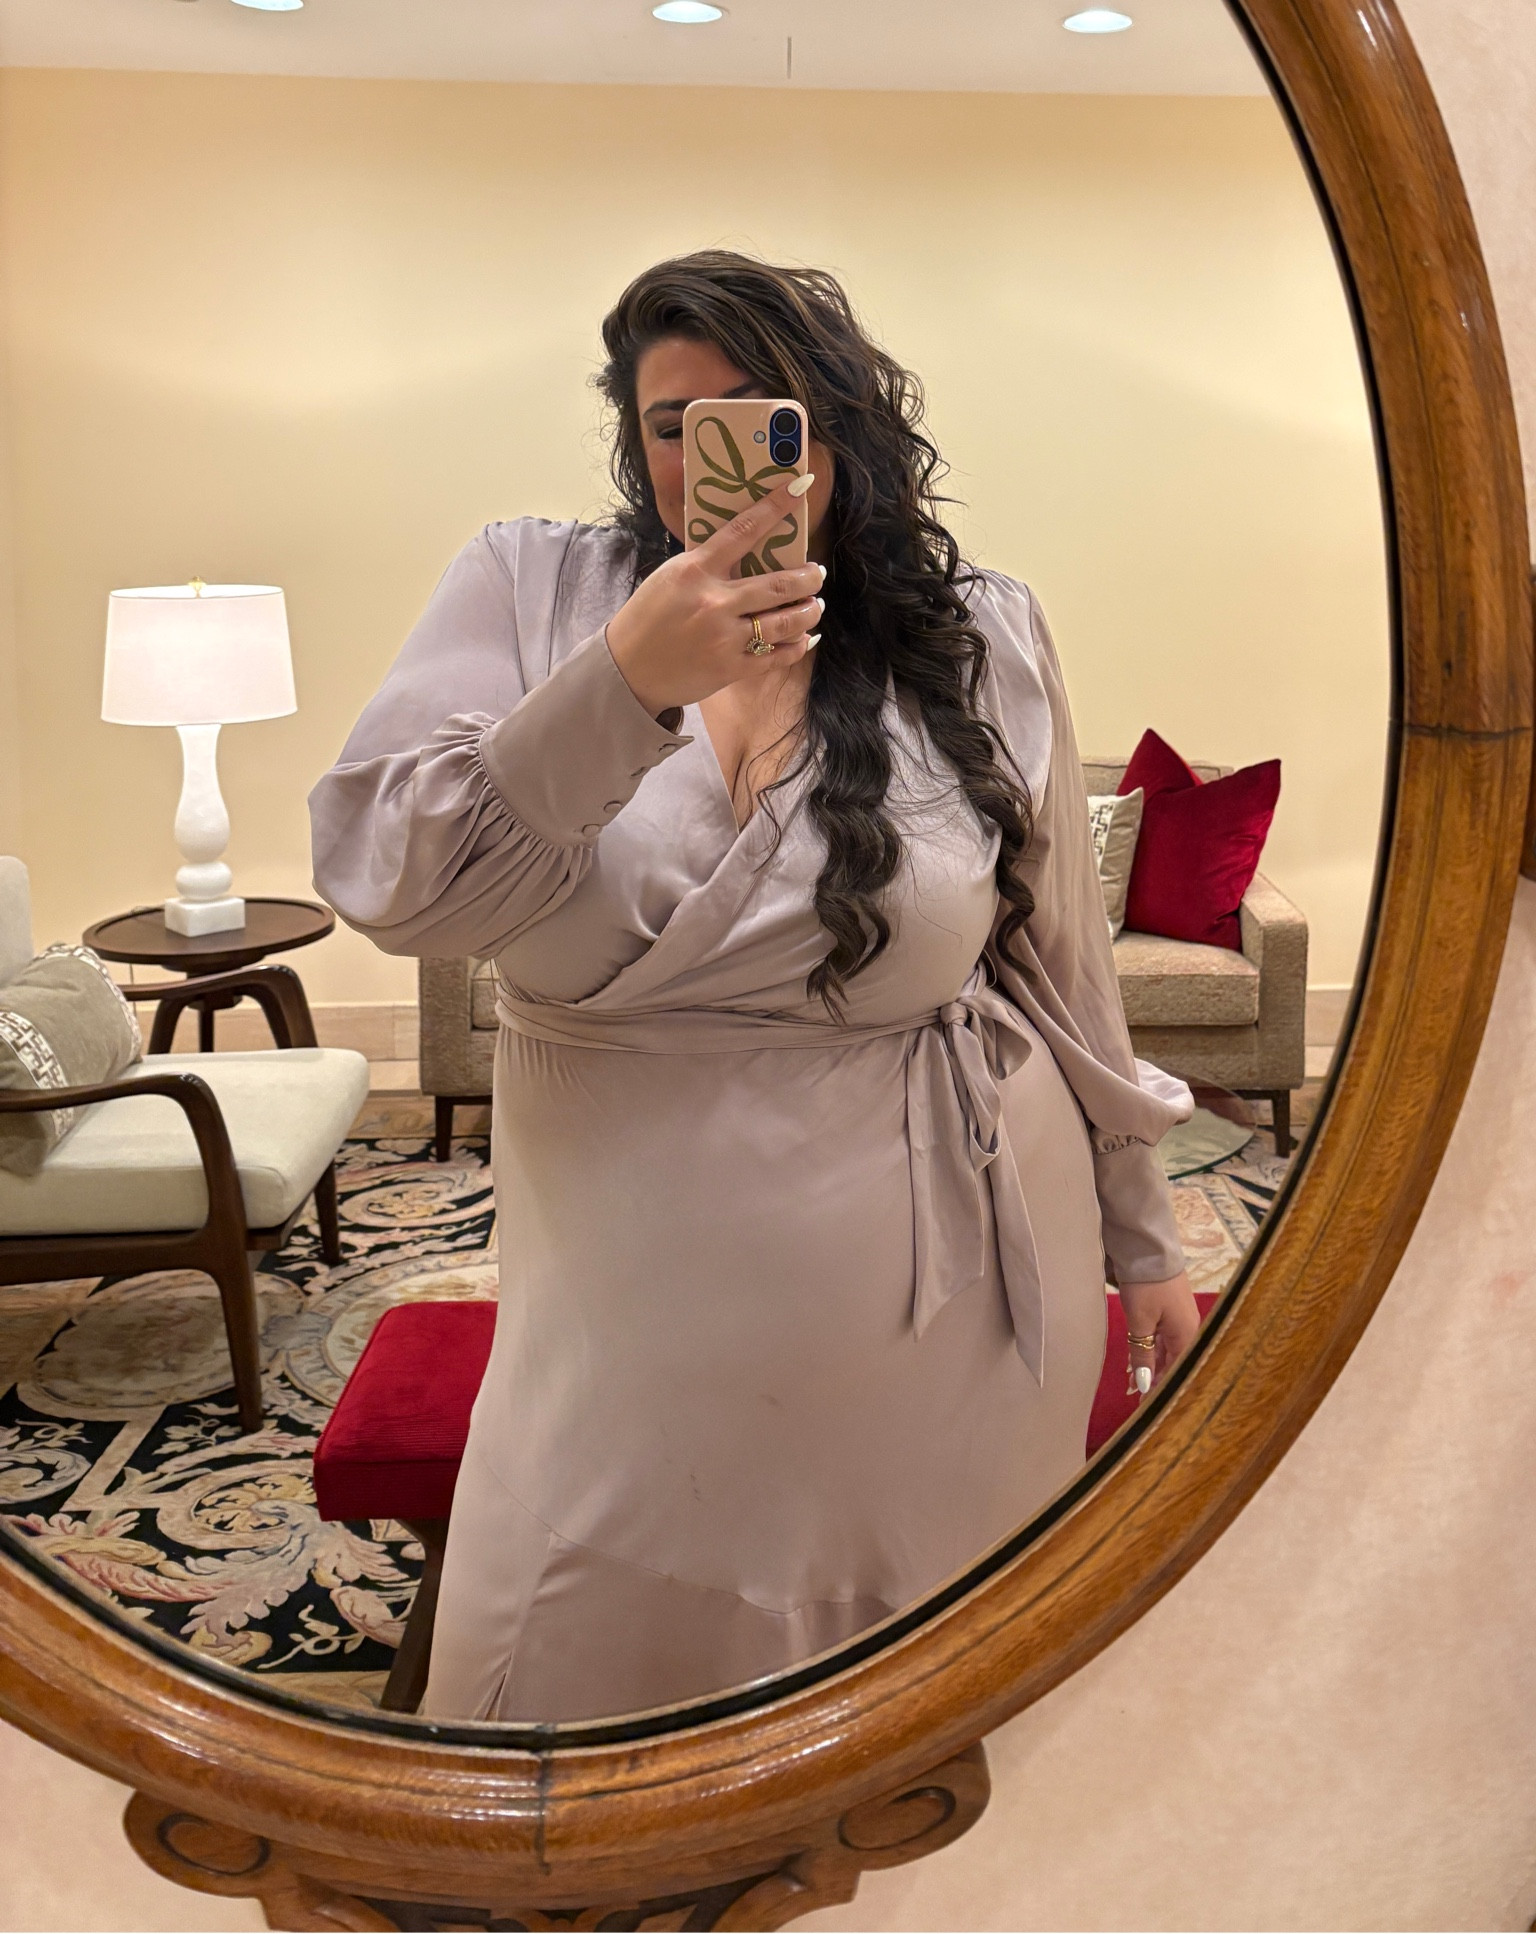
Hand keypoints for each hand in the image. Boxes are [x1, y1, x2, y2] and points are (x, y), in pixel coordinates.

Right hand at [605, 478, 825, 717]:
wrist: (627, 668)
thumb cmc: (647, 618)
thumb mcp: (670, 577)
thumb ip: (706, 564)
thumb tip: (745, 548)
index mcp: (696, 570)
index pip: (744, 529)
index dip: (777, 506)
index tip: (802, 485)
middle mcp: (714, 601)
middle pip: (779, 583)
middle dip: (808, 577)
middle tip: (817, 573)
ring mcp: (725, 637)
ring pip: (785, 621)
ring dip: (808, 611)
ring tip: (814, 605)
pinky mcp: (731, 668)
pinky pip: (776, 656)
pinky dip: (796, 646)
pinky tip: (804, 638)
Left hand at [1119, 1270, 1201, 1395]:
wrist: (1149, 1248)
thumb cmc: (1146, 1286)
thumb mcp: (1140, 1322)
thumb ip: (1143, 1354)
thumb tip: (1145, 1385)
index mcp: (1186, 1336)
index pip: (1176, 1372)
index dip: (1160, 1389)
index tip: (1145, 1406)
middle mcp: (1189, 1329)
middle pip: (1174, 1362)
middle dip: (1156, 1379)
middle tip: (1135, 1395)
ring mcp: (1181, 1318)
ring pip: (1168, 1350)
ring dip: (1152, 1364)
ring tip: (1133, 1380)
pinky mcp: (1172, 1309)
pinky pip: (1164, 1336)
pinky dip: (1151, 1348)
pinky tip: (1138, 1355)